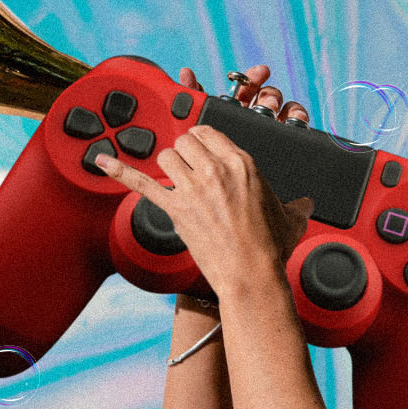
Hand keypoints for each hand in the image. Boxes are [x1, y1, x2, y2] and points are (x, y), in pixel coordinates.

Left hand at [96, 65, 315, 298]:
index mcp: (242, 163)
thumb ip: (298, 206)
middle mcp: (215, 169)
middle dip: (186, 153)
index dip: (204, 142)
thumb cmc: (271, 249)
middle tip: (192, 170)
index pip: (210, 132)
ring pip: (166, 156)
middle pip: (186, 141)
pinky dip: (118, 170)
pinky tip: (100, 160)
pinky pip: (140, 183)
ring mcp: (192, 188)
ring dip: (169, 166)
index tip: (203, 150)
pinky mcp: (174, 209)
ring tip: (177, 181)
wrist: (250, 276)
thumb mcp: (291, 219)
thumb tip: (307, 204)